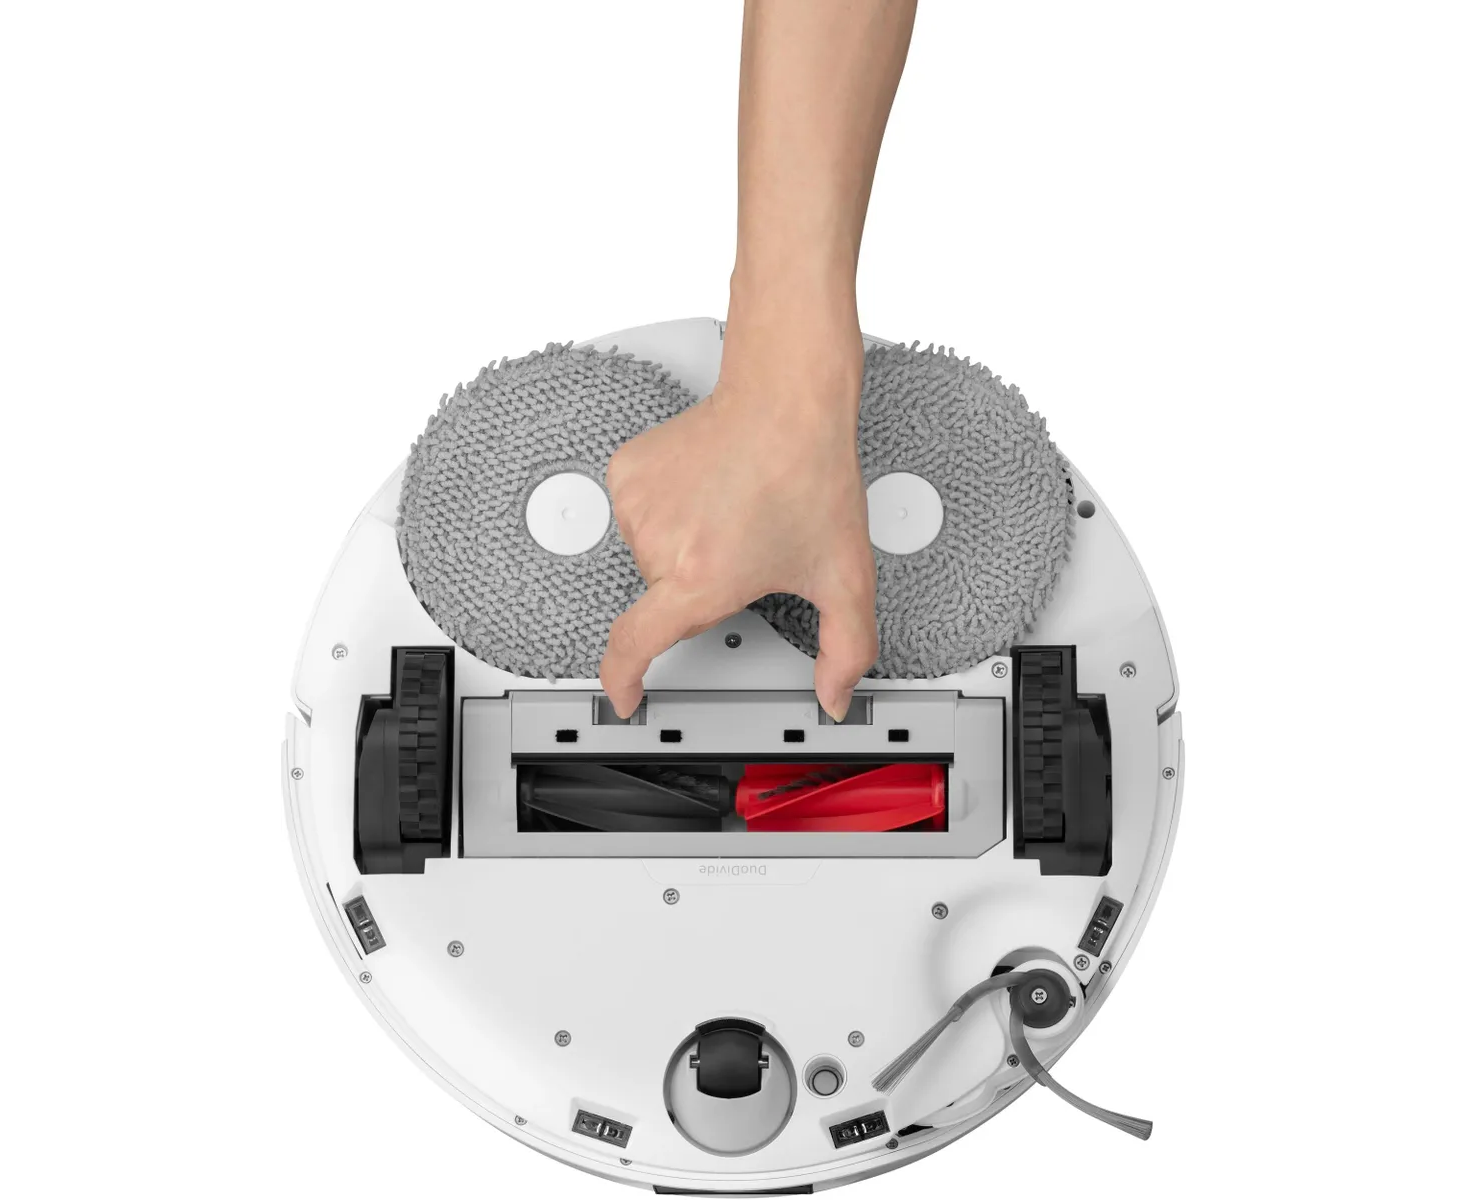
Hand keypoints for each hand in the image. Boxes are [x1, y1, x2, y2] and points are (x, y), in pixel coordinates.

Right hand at [598, 313, 876, 719]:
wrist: (787, 400)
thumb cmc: (810, 474)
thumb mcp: (843, 574)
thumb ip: (847, 648)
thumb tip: (836, 694)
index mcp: (702, 580)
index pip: (636, 645)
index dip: (623, 678)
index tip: (624, 694)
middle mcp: (661, 545)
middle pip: (664, 596)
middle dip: (699, 585)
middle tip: (743, 547)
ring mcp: (638, 505)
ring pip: (652, 555)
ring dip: (683, 545)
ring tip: (727, 511)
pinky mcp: (628, 472)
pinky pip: (639, 512)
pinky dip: (667, 509)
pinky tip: (704, 490)